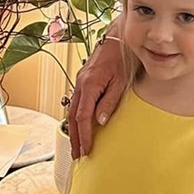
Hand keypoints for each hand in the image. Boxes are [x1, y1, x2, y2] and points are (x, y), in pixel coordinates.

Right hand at [67, 36, 125, 158]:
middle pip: (72, 117)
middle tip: (77, 155)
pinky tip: (79, 126)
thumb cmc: (122, 58)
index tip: (87, 150)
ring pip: (72, 110)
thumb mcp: (121, 82)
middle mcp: (80, 84)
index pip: (83, 117)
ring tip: (77, 146)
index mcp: (89, 85)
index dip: (84, 135)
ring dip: (74, 130)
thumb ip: (110, 102)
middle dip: (75, 137)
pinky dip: (75, 118)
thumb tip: (100, 121)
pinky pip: (76, 103)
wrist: (118, 39)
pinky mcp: (83, 81)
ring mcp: (79, 82)